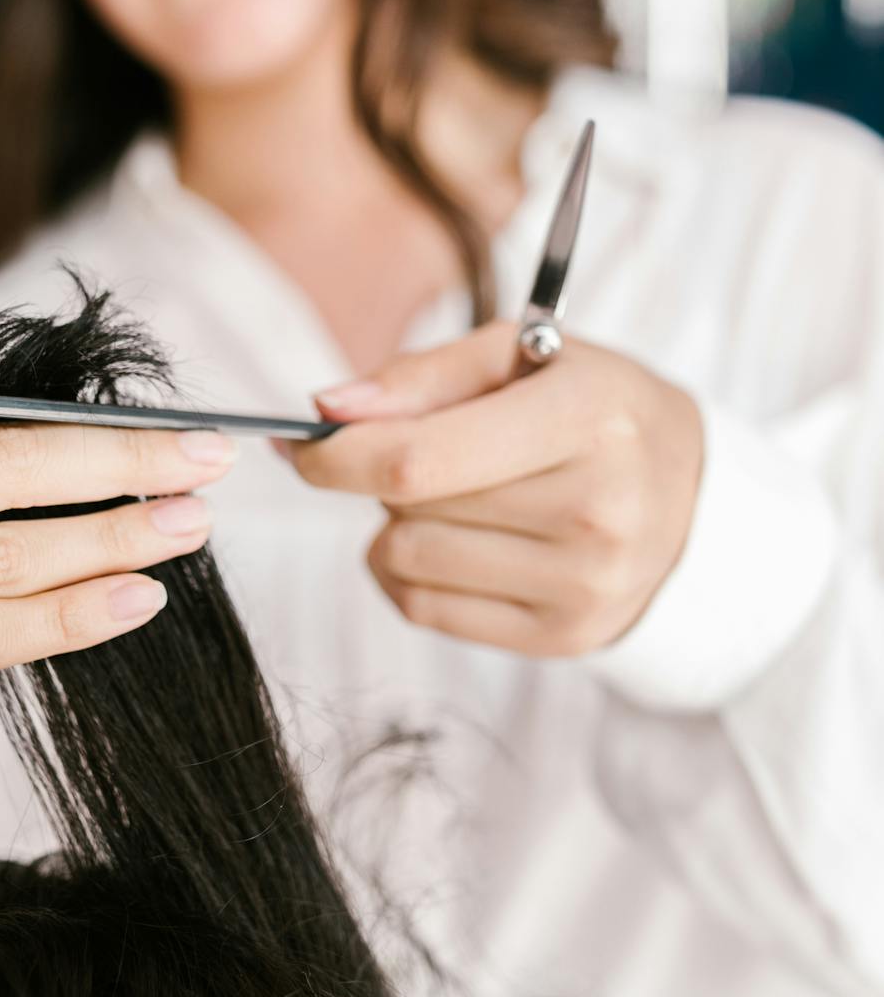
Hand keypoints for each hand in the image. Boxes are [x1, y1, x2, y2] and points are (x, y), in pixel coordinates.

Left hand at [282, 320, 704, 658]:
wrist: (697, 498)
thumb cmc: (594, 411)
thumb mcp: (525, 358)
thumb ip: (421, 377)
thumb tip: (328, 409)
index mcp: (590, 419)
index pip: (419, 460)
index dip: (337, 456)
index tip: (299, 443)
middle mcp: (598, 511)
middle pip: (407, 509)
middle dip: (382, 475)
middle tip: (425, 452)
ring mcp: (587, 586)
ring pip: (406, 561)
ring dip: (396, 526)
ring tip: (451, 497)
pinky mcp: (567, 638)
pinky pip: (426, 612)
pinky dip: (408, 575)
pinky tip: (451, 543)